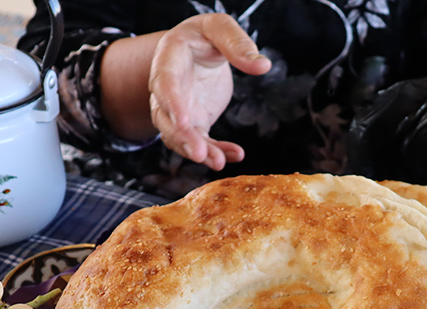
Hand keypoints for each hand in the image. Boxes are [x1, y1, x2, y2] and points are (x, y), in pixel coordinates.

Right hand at [149, 14, 270, 169]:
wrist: (195, 49)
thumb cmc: (204, 35)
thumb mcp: (220, 28)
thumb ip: (237, 44)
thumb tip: (262, 66)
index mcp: (167, 61)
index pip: (165, 84)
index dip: (172, 104)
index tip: (184, 121)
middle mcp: (165, 91)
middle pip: (167, 119)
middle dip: (182, 138)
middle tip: (200, 154)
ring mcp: (177, 111)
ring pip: (179, 137)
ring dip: (197, 152)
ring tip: (218, 162)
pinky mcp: (192, 123)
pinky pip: (200, 141)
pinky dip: (216, 151)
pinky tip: (235, 155)